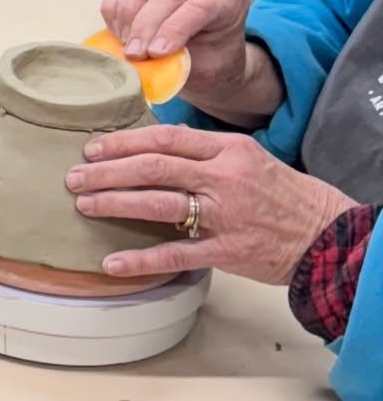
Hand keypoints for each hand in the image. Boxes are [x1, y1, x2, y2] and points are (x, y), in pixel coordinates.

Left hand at [65, 125, 356, 284]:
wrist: (325, 233)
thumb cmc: (280, 193)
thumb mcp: (245, 158)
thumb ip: (202, 151)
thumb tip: (151, 145)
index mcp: (227, 149)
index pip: (164, 139)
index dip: (124, 142)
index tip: (92, 147)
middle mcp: (222, 178)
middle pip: (153, 168)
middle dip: (107, 171)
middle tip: (75, 177)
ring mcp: (224, 215)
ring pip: (159, 204)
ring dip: (115, 203)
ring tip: (84, 205)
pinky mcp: (226, 250)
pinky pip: (175, 254)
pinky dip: (141, 259)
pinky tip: (112, 261)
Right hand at [101, 0, 249, 76]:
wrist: (205, 63)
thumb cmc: (211, 66)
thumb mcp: (206, 69)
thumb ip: (181, 60)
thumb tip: (148, 59)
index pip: (199, 6)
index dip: (174, 29)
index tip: (156, 53)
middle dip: (146, 27)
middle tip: (135, 55)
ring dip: (126, 14)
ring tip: (125, 44)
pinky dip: (113, 11)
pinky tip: (119, 35)